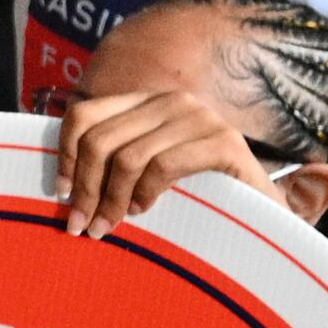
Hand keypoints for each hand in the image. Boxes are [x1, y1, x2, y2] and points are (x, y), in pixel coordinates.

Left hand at [54, 89, 266, 237]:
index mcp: (148, 102)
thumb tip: (60, 181)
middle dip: (84, 188)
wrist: (268, 216)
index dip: (65, 155)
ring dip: (109, 199)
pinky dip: (144, 193)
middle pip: (99, 139)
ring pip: (127, 157)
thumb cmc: (198, 198)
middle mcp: (174, 101)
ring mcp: (202, 119)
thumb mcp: (145, 173)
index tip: (61, 195)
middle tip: (81, 226)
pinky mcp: (225, 144)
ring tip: (108, 226)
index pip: (84, 114)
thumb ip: (111, 163)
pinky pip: (162, 166)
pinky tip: (142, 211)